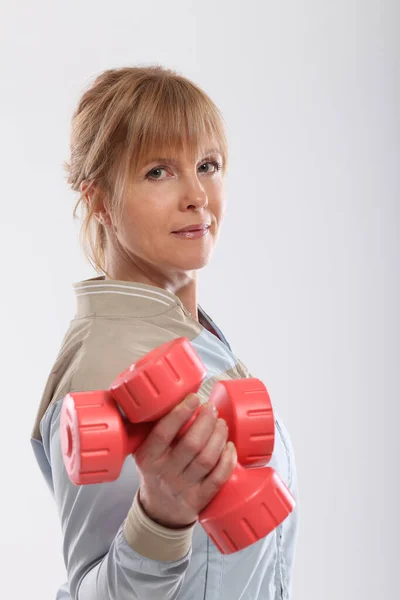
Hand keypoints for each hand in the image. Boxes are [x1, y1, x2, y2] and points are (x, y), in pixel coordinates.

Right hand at [135, 393, 236, 528]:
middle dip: (206, 421)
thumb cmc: (156, 472)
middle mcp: (165, 473)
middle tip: (211, 408)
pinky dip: (228, 460)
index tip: (193, 398)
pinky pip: (218, 478)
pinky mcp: (200, 499)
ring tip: (221, 423)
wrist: (159, 511)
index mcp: (148, 458)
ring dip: (218, 436)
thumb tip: (175, 395)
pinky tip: (230, 446)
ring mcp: (184, 488)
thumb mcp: (146, 451)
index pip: (162, 433)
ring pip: (207, 459)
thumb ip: (156, 428)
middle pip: (191, 444)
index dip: (180, 413)